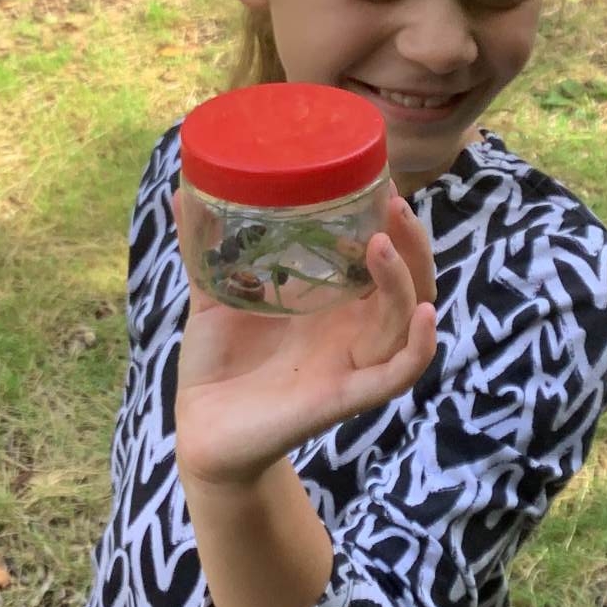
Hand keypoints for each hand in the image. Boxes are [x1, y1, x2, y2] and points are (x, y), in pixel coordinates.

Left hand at [172, 190, 436, 485]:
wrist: (200, 428)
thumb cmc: (219, 364)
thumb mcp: (215, 295)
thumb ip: (205, 246)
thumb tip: (184, 190)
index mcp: (332, 304)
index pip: (382, 256)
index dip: (390, 222)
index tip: (377, 178)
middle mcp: (351, 330)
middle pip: (409, 282)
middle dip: (411, 242)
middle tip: (391, 202)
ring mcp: (351, 363)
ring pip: (404, 320)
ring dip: (404, 280)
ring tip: (381, 242)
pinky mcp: (342, 398)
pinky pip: (396, 376)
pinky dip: (418, 348)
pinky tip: (422, 317)